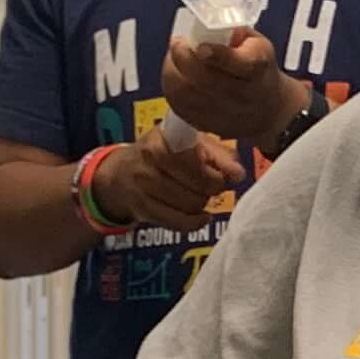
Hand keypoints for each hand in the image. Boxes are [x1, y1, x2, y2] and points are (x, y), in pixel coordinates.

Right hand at [97, 130, 244, 230]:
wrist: (121, 173)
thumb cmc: (165, 154)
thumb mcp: (191, 142)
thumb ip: (219, 155)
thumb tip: (238, 174)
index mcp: (166, 135)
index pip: (202, 159)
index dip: (219, 172)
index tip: (225, 174)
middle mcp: (151, 157)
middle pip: (201, 185)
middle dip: (213, 188)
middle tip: (211, 184)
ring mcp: (143, 184)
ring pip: (192, 205)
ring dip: (202, 204)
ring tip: (198, 194)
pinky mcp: (141, 208)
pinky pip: (179, 223)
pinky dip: (195, 222)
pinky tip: (201, 216)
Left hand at [160, 27, 303, 145]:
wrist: (268, 111)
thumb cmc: (260, 70)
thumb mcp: (259, 44)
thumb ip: (235, 31)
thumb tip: (207, 22)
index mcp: (256, 68)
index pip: (238, 64)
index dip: (217, 55)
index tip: (201, 46)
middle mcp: (240, 94)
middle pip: (205, 80)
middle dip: (183, 58)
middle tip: (178, 44)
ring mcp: (222, 113)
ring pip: (186, 95)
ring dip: (172, 72)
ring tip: (174, 59)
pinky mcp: (206, 124)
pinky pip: (179, 106)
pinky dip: (170, 87)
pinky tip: (175, 75)